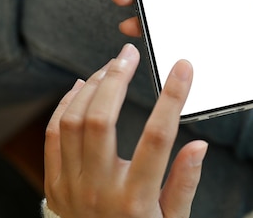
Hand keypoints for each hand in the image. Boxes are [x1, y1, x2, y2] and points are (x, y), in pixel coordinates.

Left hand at [44, 43, 207, 217]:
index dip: (172, 97)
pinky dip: (65, 106)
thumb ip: (185, 183)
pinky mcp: (54, 186)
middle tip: (129, 54)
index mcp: (136, 200)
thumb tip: (200, 145)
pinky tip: (81, 87)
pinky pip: (53, 135)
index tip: (183, 67)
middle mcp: (100, 190)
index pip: (158, 138)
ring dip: (91, 88)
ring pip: (73, 122)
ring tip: (110, 68)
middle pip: (102, 120)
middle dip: (117, 78)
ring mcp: (71, 187)